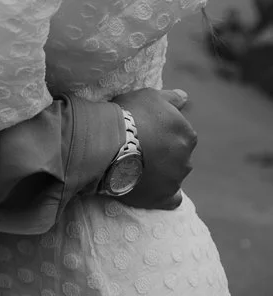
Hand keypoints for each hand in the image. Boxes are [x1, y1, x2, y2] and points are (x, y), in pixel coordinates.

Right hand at [113, 88, 195, 209]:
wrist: (109, 141)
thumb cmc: (130, 113)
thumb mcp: (150, 96)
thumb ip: (171, 98)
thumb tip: (185, 97)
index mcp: (187, 135)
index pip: (181, 133)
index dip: (164, 131)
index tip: (148, 129)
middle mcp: (187, 159)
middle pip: (178, 156)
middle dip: (165, 152)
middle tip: (142, 146)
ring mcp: (175, 180)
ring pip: (173, 175)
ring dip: (162, 171)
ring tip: (139, 165)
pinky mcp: (162, 198)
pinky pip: (171, 200)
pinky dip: (164, 194)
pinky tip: (152, 188)